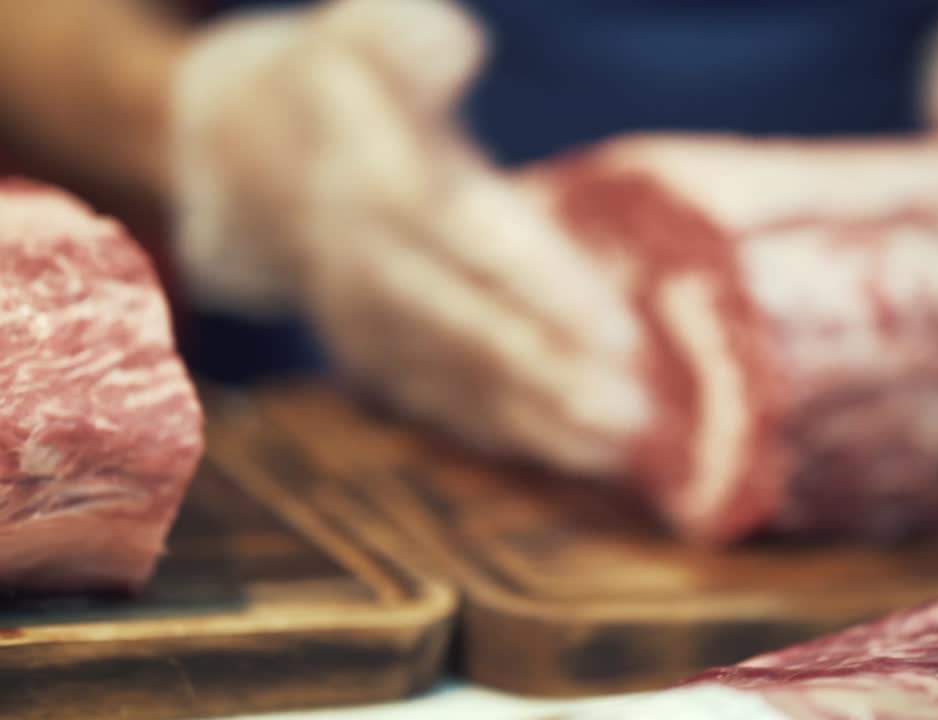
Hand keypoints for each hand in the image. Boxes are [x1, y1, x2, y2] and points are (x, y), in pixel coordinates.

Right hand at [172, 0, 649, 472]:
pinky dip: (508, 434)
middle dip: (555, 376)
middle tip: (639, 414)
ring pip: (460, 380)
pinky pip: (442, 402)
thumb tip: (453, 45)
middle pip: (470, 327)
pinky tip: (575, 457)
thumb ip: (402, 37)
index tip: (620, 332)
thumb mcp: (357, 35)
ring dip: (541, 421)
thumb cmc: (334, 84)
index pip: (468, 237)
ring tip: (625, 451)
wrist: (245, 155)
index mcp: (376, 176)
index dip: (543, 288)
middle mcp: (366, 261)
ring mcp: (364, 320)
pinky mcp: (374, 354)